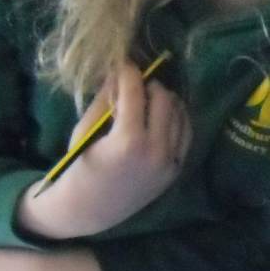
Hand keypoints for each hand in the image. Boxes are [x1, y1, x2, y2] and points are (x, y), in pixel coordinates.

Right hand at [19, 61, 189, 240]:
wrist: (93, 207)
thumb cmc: (82, 167)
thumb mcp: (86, 131)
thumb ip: (105, 101)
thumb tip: (118, 73)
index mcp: (129, 141)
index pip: (136, 93)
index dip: (129, 73)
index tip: (125, 63)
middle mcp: (157, 150)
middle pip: (164, 99)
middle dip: (150, 84)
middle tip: (137, 81)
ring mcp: (171, 160)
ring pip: (180, 113)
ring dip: (165, 99)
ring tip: (149, 96)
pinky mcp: (178, 167)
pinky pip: (187, 132)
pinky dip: (177, 117)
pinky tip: (163, 112)